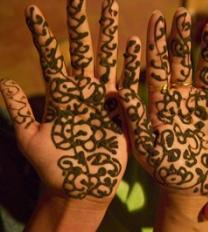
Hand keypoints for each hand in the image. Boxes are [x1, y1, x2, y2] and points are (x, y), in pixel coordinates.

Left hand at [0, 0, 137, 229]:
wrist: (81, 185)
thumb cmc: (53, 167)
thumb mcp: (30, 139)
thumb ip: (22, 112)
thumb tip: (5, 81)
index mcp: (60, 96)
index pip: (51, 59)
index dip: (42, 36)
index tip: (32, 10)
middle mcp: (83, 92)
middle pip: (83, 51)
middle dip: (82, 23)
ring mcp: (104, 99)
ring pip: (107, 60)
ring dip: (110, 35)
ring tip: (112, 7)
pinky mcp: (121, 110)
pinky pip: (128, 83)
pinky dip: (131, 63)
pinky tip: (134, 44)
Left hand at [118, 7, 207, 230]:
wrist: (191, 186)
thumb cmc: (164, 168)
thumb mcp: (145, 144)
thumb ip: (133, 118)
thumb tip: (117, 90)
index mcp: (160, 101)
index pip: (157, 66)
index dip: (156, 43)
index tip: (155, 18)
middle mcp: (182, 97)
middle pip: (182, 61)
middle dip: (181, 38)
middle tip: (182, 13)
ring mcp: (205, 102)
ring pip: (206, 69)